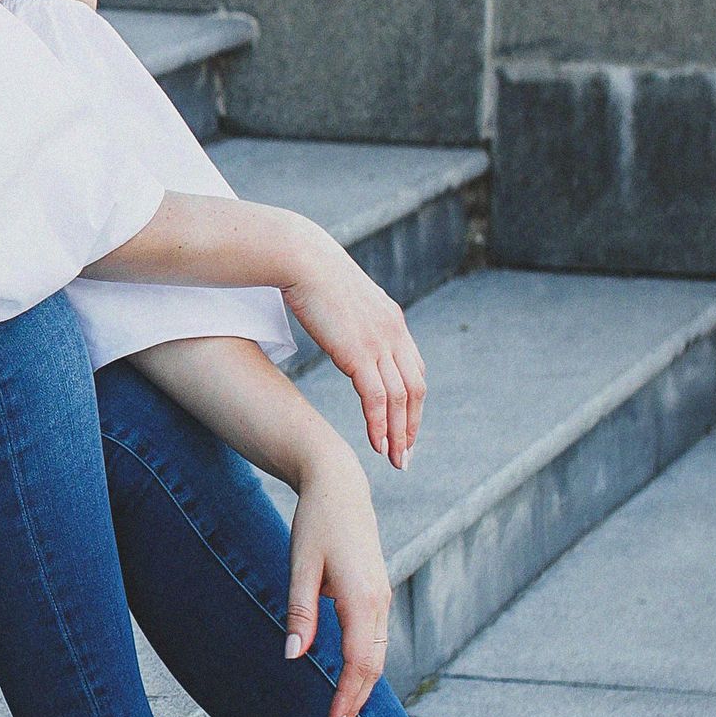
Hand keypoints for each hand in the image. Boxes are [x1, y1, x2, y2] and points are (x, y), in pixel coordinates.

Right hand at [280, 228, 424, 468]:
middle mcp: (394, 333)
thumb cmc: (310, 272)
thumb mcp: (342, 296)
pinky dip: (380, 425)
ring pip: (400, 399)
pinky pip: (377, 399)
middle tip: (407, 454)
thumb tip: (341, 328)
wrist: (300, 257)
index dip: (413, 402)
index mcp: (392, 321)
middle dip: (412, 426)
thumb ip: (351, 317)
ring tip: (394, 459)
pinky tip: (377, 445)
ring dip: (399, 434)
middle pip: (415, 389)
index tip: (405, 426)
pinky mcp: (359, 353)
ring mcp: (379, 343)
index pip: (414, 370)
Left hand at [284, 451, 392, 716]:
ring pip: (377, 655)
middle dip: (356, 702)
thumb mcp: (300, 565)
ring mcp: (382, 598)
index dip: (346, 699)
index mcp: (363, 599)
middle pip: (373, 666)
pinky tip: (350, 681)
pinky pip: (375, 640)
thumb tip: (293, 656)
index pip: (358, 664)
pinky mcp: (377, 594)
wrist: (340, 486)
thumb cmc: (316, 523)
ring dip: (362, 688)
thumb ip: (300, 613)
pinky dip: (365, 666)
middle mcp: (380, 602)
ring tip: (341, 715)